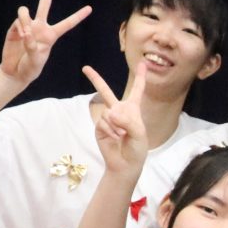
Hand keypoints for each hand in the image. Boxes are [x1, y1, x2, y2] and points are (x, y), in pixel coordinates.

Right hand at [0, 0, 92, 87]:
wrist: (15, 72)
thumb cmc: (30, 68)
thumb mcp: (35, 60)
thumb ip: (31, 45)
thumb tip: (26, 30)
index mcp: (51, 35)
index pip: (67, 24)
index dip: (78, 16)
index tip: (90, 8)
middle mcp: (40, 27)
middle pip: (44, 4)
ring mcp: (27, 26)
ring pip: (25, 11)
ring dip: (25, 18)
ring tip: (25, 32)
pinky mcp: (14, 28)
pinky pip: (17, 21)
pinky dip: (18, 27)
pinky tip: (19, 36)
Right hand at [83, 59, 148, 174]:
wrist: (125, 163)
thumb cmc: (137, 147)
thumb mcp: (139, 133)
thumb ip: (128, 120)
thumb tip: (110, 113)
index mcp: (133, 109)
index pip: (137, 90)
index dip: (141, 77)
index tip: (142, 63)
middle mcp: (118, 111)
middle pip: (106, 91)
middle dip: (95, 79)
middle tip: (85, 68)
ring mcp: (107, 118)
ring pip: (108, 112)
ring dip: (116, 125)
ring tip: (122, 135)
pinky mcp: (99, 127)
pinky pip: (103, 122)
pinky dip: (110, 130)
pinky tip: (115, 138)